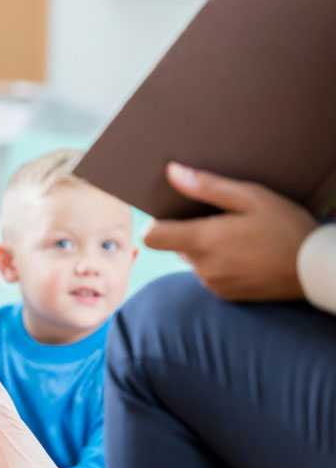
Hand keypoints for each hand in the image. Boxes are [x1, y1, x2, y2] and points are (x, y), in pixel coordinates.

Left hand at [144, 162, 318, 301]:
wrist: (315, 270)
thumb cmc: (286, 227)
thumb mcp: (250, 197)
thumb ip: (206, 186)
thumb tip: (171, 172)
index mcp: (203, 241)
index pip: (152, 236)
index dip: (157, 222)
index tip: (173, 212)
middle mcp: (202, 267)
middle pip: (173, 245)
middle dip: (188, 230)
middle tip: (219, 218)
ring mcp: (213, 283)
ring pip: (193, 259)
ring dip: (205, 247)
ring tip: (237, 235)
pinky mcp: (225, 295)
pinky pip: (209, 274)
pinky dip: (219, 262)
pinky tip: (244, 253)